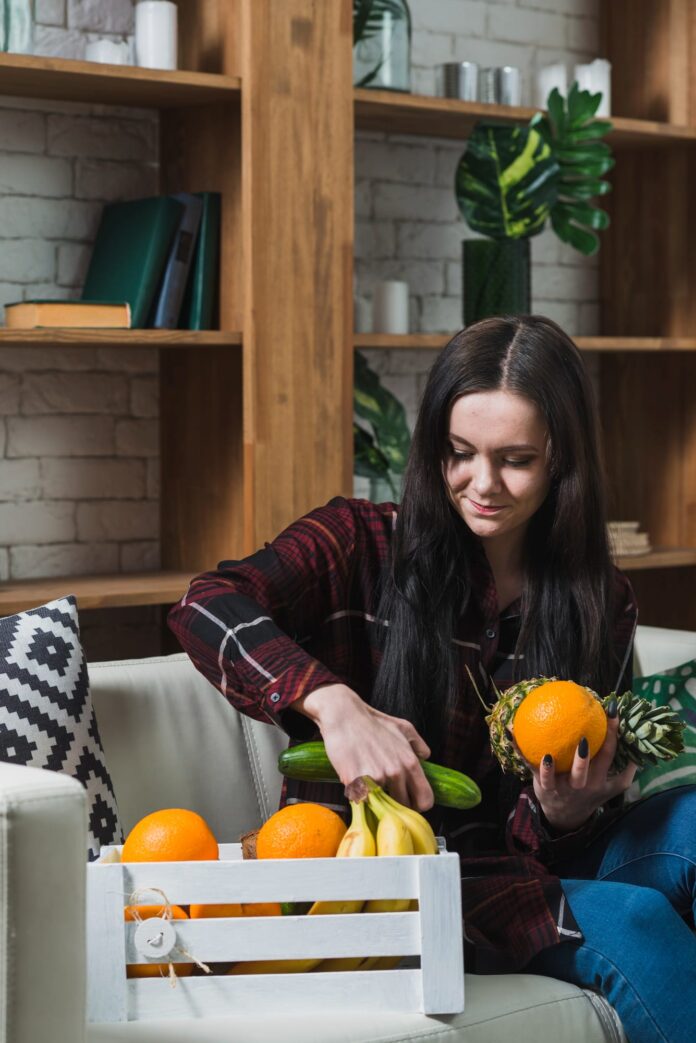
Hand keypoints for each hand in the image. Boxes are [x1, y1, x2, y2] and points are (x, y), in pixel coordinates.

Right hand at [295, 683, 433, 810]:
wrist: (343, 715)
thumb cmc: (373, 721)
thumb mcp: (403, 727)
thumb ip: (418, 744)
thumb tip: (426, 757)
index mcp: (410, 762)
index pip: (425, 800)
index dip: (418, 805)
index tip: (409, 802)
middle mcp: (396, 772)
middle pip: (402, 806)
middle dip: (395, 802)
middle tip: (385, 792)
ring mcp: (376, 778)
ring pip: (380, 804)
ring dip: (375, 797)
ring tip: (368, 779)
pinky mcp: (355, 782)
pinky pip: (360, 799)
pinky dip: (358, 793)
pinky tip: (355, 778)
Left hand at [528, 706, 636, 832]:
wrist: (567, 817)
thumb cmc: (590, 793)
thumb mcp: (610, 787)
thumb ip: (623, 769)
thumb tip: (634, 739)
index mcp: (601, 780)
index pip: (609, 754)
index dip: (613, 734)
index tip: (612, 711)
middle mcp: (584, 785)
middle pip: (589, 770)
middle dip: (586, 756)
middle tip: (585, 736)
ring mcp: (564, 788)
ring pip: (561, 778)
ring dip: (555, 766)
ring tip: (549, 753)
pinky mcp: (546, 789)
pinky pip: (535, 772)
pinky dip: (523, 754)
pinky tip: (512, 733)